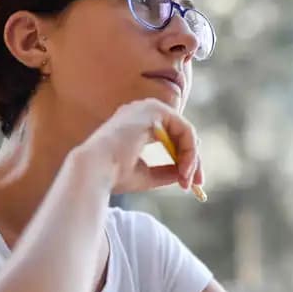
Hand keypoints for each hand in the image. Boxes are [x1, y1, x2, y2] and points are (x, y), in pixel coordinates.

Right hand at [73, 98, 203, 194]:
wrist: (95, 171)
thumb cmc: (113, 175)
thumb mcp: (146, 175)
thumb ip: (165, 171)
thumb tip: (185, 173)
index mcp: (136, 123)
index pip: (170, 137)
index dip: (184, 159)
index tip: (189, 183)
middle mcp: (142, 111)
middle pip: (180, 133)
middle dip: (192, 159)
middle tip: (197, 184)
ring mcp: (148, 107)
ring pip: (186, 132)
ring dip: (192, 158)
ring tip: (188, 180)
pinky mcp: (155, 110)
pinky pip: (185, 129)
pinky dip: (189, 151)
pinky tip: (185, 169)